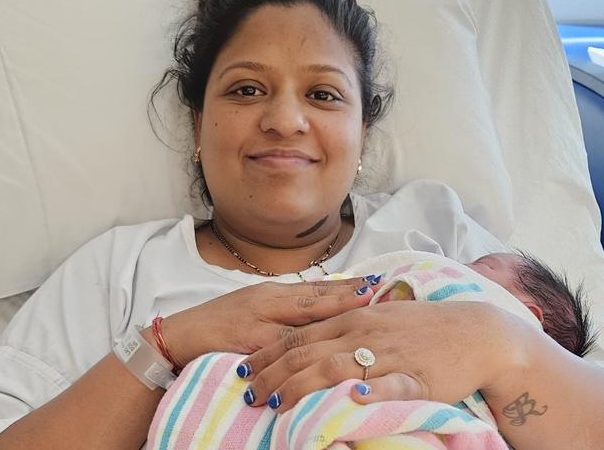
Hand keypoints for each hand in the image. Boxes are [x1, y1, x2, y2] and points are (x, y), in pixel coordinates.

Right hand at [159, 276, 375, 367]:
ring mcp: (259, 318)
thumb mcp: (254, 311)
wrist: (179, 335)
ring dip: (336, 309)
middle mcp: (269, 300)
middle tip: (380, 288)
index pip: (315, 288)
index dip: (345, 286)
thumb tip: (318, 310)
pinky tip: (326, 344)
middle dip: (349, 293)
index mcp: (272, 293)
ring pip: (304, 314)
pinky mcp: (249, 339)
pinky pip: (284, 344)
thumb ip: (284, 310)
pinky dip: (309, 343)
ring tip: (363, 306)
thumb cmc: (218, 324)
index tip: (374, 281)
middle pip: (316, 295)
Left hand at [238, 301, 521, 411]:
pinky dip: (366, 391)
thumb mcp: (381, 318)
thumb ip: (348, 327)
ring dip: (301, 385)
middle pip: (307, 352)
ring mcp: (386, 353)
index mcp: (352, 319)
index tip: (247, 368)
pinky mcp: (413, 375)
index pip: (300, 335)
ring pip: (334, 367)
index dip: (271, 353)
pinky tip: (348, 400)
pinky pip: (386, 384)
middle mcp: (363, 332)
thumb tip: (318, 340)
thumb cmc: (425, 325)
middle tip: (249, 392)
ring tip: (276, 403)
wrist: (475, 331)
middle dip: (274, 373)